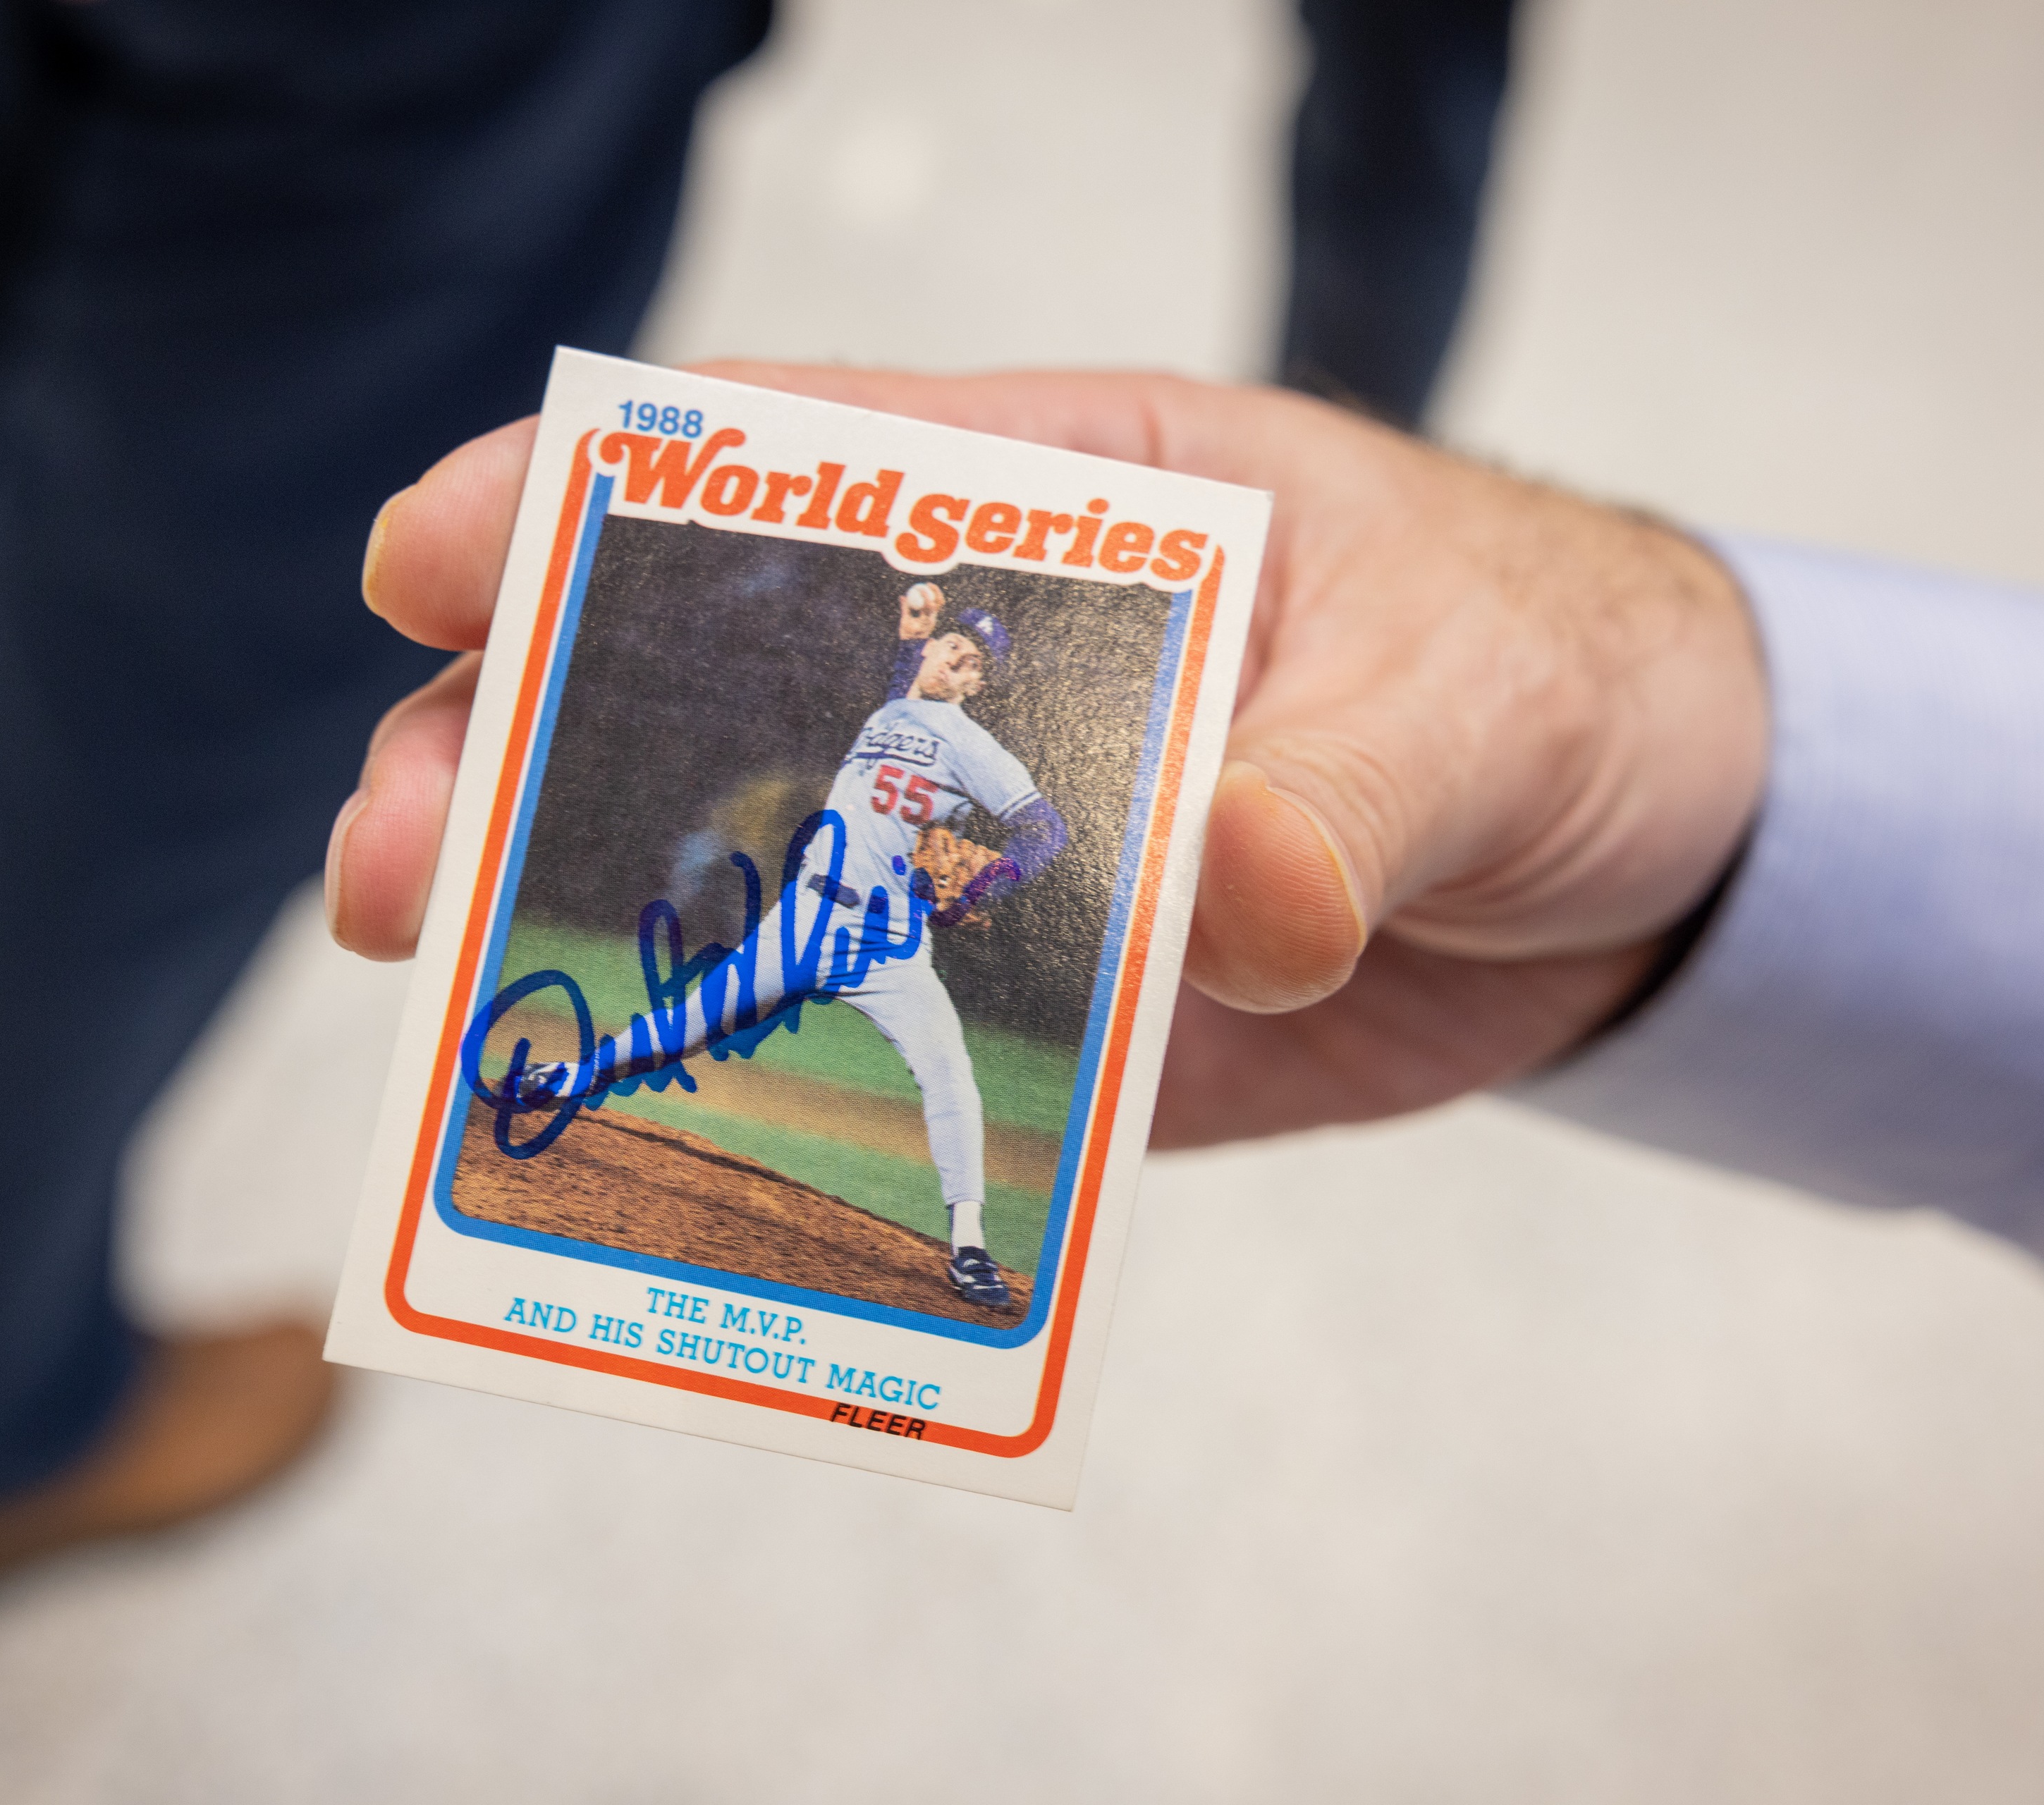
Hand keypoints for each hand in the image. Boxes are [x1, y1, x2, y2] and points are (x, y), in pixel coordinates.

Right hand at [333, 368, 1766, 1149]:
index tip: (426, 559)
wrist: (1645, 863)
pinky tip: (643, 1149)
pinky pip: (876, 1057)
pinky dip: (763, 1103)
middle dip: (515, 757)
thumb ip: (1340, 786)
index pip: (775, 473)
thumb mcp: (1465, 696)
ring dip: (592, 936)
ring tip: (462, 1007)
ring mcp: (985, 859)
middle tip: (398, 859)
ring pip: (740, 879)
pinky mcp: (1040, 1016)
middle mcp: (973, 683)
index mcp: (1053, 512)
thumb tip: (1232, 890)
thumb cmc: (1551, 677)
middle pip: (689, 690)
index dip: (579, 503)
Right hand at [899, 581, 942, 640]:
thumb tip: (902, 596)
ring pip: (940, 603)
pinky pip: (935, 604)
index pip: (929, 605)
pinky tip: (926, 591)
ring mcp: (934, 617)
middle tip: (928, 583)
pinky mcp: (933, 617)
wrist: (914, 644)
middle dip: (936, 591)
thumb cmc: (908, 633)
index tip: (919, 588)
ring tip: (928, 585)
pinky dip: (931, 597)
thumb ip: (905, 608)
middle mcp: (933, 618)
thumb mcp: (904, 621)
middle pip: (939, 603)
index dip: (926, 595)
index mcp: (927, 620)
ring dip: (936, 593)